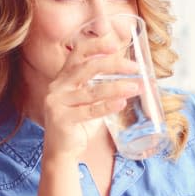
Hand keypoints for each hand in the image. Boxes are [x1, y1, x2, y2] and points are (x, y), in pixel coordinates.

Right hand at [41, 36, 139, 160]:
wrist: (62, 151)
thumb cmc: (80, 122)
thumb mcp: (88, 99)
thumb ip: (101, 84)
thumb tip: (132, 72)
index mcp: (64, 77)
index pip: (78, 53)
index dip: (96, 45)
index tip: (116, 44)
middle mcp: (58, 86)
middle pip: (88, 68)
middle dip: (114, 65)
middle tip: (135, 68)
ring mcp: (57, 103)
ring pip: (92, 91)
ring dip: (117, 88)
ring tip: (137, 87)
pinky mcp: (61, 120)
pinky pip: (89, 111)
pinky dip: (107, 106)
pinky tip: (121, 103)